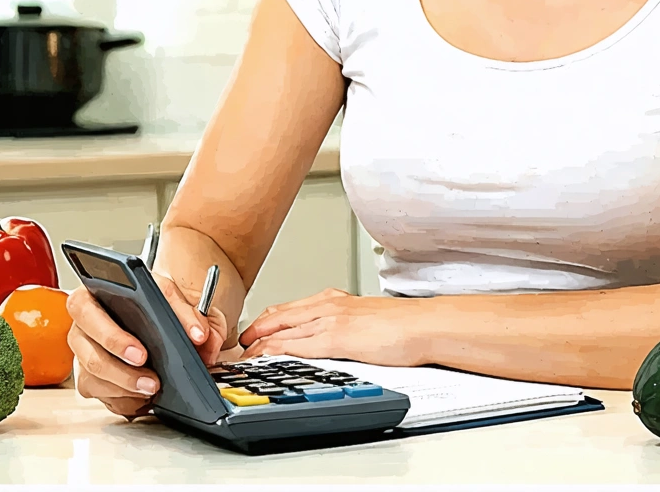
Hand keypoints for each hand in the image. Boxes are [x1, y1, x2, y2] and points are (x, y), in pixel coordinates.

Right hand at [66, 272, 226, 418]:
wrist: (151, 308)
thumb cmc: (152, 299)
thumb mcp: (172, 296)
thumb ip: (190, 312)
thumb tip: (201, 336)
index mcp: (92, 296)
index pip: (90, 314)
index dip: (113, 338)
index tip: (141, 354)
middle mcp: (82, 327)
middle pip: (92, 357)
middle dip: (124, 373)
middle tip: (151, 380)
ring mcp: (84, 354)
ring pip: (97, 381)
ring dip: (128, 389)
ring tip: (153, 387)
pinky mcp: (89, 377)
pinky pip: (102, 395)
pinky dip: (125, 398)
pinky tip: (143, 394)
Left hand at [237, 288, 422, 366]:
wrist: (423, 325)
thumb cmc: (403, 326)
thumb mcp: (364, 320)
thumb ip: (344, 326)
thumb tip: (332, 340)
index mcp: (335, 299)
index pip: (288, 308)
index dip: (264, 322)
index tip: (250, 335)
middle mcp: (328, 304)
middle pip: (276, 315)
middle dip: (252, 331)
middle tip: (236, 347)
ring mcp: (330, 319)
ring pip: (279, 329)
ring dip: (256, 344)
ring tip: (240, 358)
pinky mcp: (335, 337)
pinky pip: (294, 345)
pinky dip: (272, 352)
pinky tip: (262, 360)